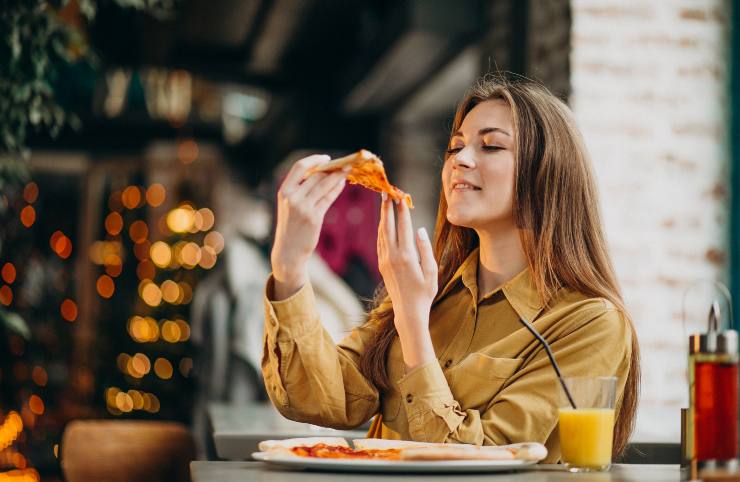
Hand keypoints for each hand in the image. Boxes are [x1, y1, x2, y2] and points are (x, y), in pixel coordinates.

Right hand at [271, 154, 346, 299]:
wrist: (288, 251)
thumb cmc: (290, 227)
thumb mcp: (289, 206)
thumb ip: (301, 190)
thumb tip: (323, 173)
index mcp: (284, 191)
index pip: (299, 167)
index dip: (314, 159)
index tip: (327, 158)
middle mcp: (292, 197)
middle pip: (316, 175)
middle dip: (332, 168)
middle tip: (345, 163)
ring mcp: (303, 208)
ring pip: (324, 185)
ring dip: (338, 176)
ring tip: (348, 170)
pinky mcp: (313, 217)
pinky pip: (328, 198)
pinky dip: (336, 189)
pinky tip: (342, 184)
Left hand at [377, 194, 437, 367]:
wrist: (408, 311)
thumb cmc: (425, 293)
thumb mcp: (432, 272)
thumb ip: (426, 249)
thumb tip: (420, 229)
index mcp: (407, 256)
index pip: (404, 226)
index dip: (402, 210)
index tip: (401, 195)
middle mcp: (393, 256)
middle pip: (388, 226)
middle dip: (387, 207)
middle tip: (387, 191)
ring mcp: (385, 260)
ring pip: (382, 233)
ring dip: (383, 216)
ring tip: (384, 202)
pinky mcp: (382, 264)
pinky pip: (380, 242)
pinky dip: (381, 229)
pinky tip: (383, 222)